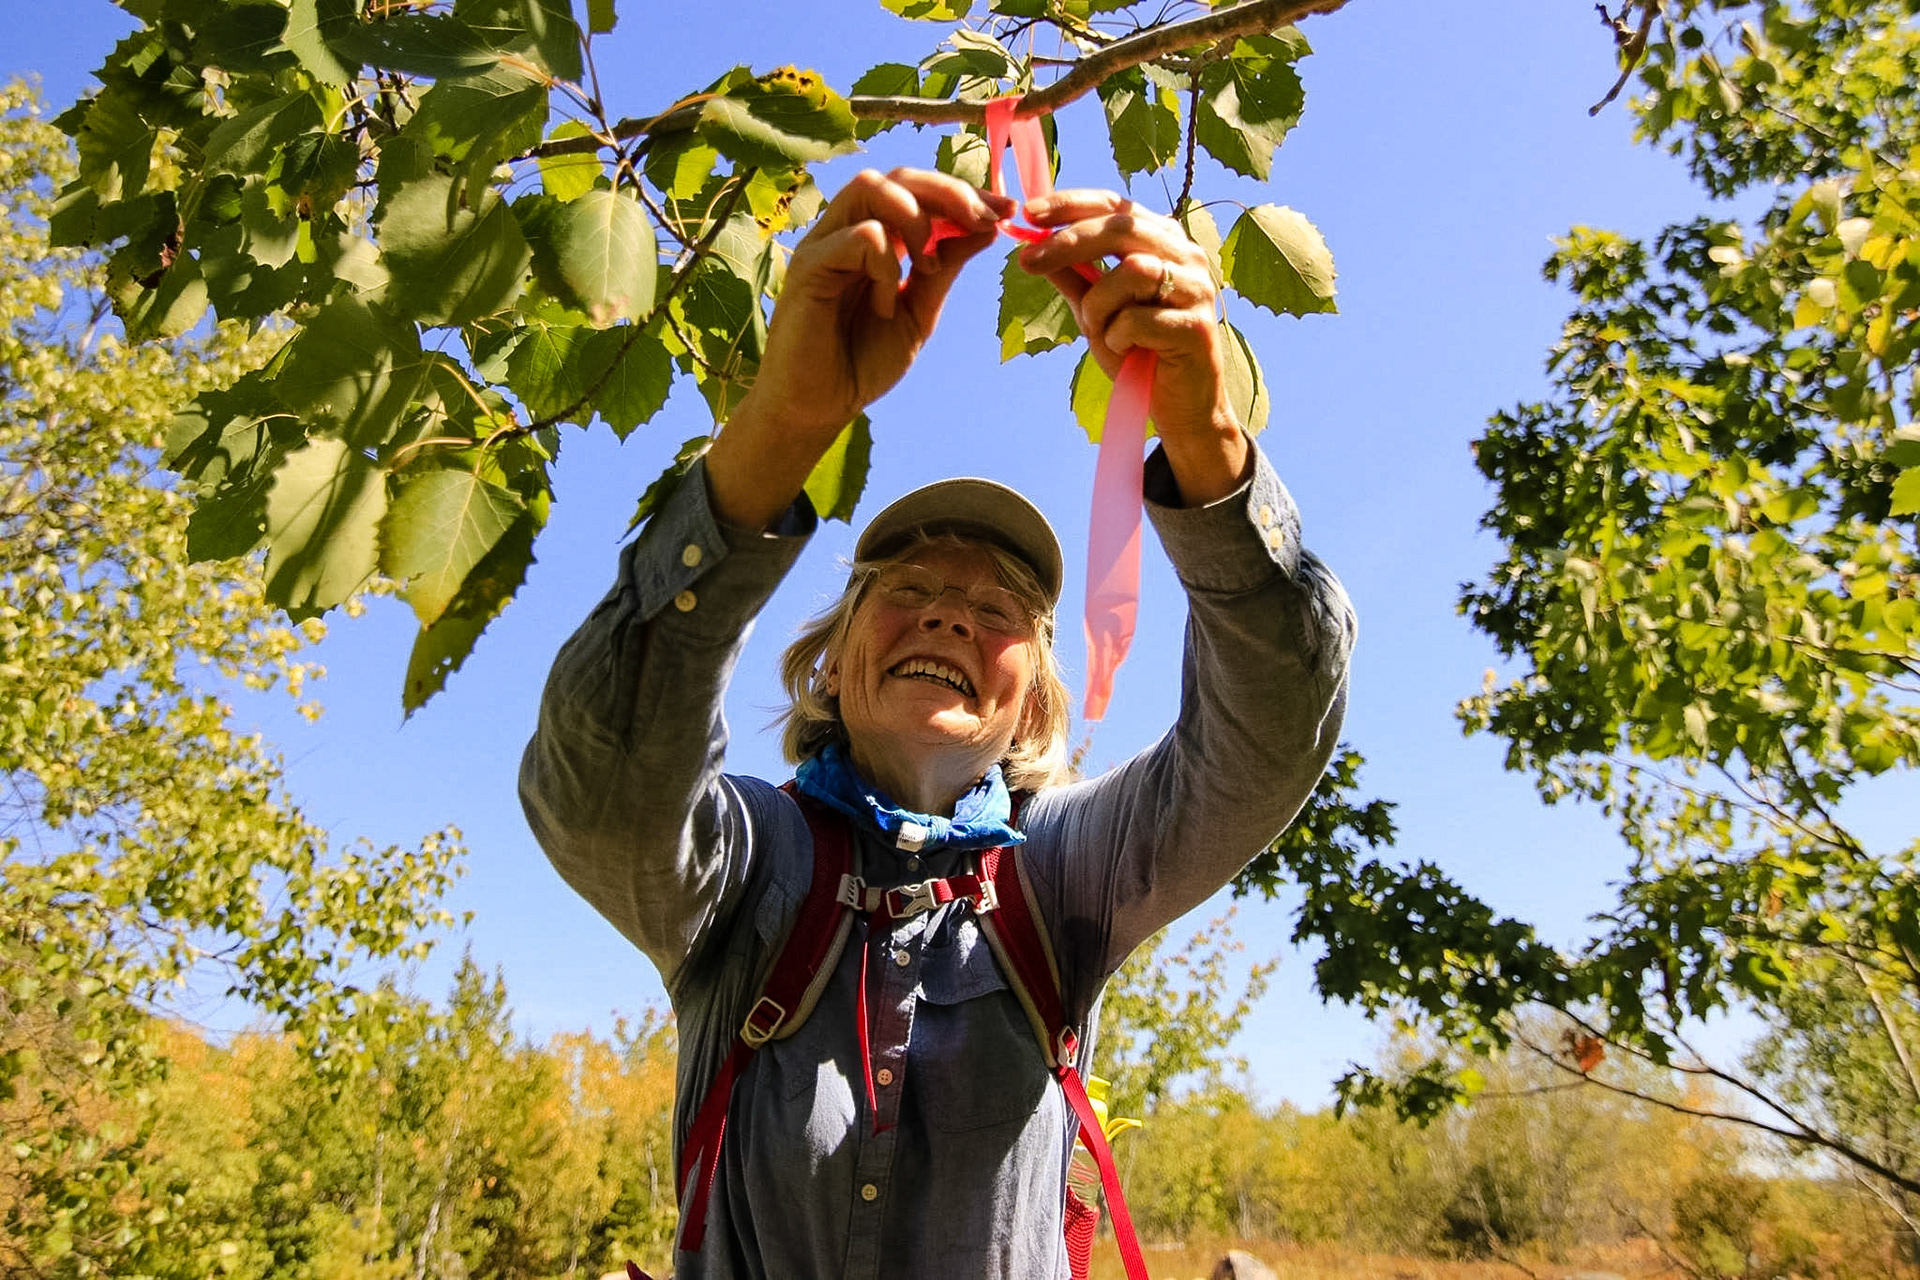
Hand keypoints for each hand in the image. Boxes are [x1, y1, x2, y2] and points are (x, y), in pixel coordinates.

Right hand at [708, 169, 1008, 528]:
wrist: (821, 408)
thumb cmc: (862, 362)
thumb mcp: (920, 311)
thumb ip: (945, 268)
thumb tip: (988, 226)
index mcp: (873, 236)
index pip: (918, 189)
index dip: (964, 193)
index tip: (1006, 209)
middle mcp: (845, 230)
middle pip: (898, 176)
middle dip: (949, 192)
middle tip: (985, 220)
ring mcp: (824, 244)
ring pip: (873, 188)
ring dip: (916, 219)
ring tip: (927, 267)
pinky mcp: (809, 267)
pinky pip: (861, 237)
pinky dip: (887, 265)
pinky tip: (885, 304)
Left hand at [1015, 190, 1249, 501]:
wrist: (1178, 408)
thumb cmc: (1139, 354)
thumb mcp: (1095, 310)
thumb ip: (1072, 276)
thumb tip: (1030, 244)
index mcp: (1162, 242)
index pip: (1115, 204)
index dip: (1071, 205)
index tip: (1029, 213)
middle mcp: (1185, 256)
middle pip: (1122, 227)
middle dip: (1069, 242)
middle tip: (1029, 261)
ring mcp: (1197, 289)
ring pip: (1132, 271)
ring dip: (1098, 304)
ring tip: (1100, 331)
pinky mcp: (1198, 326)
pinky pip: (1139, 319)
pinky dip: (1118, 337)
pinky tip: (1125, 352)